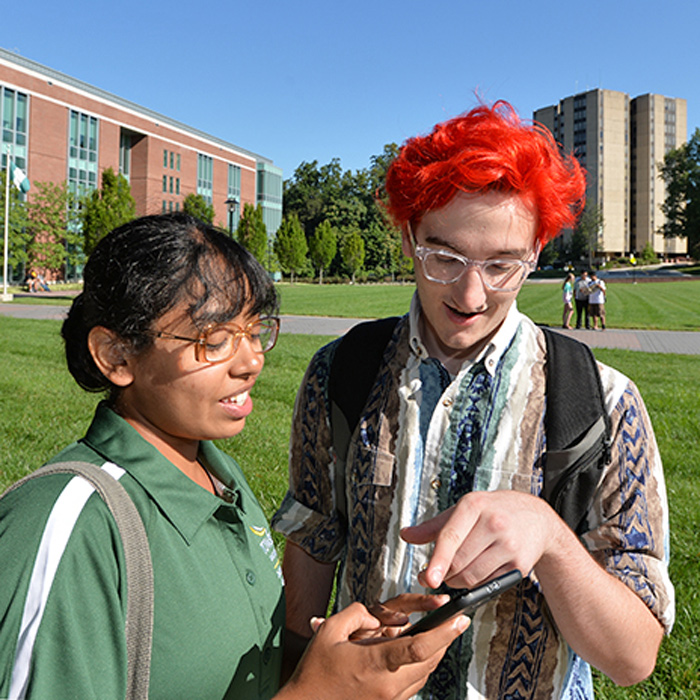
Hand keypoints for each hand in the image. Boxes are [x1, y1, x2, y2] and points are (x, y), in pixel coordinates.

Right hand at [278, 602, 468, 699]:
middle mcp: (388, 686)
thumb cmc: (315, 670)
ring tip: (440, 632)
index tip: (460, 619)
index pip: (419, 647)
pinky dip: (421, 665)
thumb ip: (356, 614)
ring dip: (435, 652)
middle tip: (455, 621)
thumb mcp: (329, 632)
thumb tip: (377, 615)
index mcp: (375, 664)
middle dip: (446, 639)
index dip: (444, 632)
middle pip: (430, 660)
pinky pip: (414, 683)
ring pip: (425, 674)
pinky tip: (417, 652)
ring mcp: (390, 699)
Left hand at [401, 490, 556, 589]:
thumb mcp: (465, 509)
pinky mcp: (519, 565)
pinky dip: (476, 584)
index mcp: (474, 505)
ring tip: (456, 572)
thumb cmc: (495, 511)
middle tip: (436, 573)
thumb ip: (434, 525)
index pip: (450, 536)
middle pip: (459, 562)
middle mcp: (493, 523)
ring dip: (458, 581)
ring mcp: (508, 545)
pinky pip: (488, 584)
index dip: (437, 560)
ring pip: (472, 576)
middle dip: (444, 572)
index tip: (428, 578)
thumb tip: (406, 535)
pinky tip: (476, 572)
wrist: (537, 518)